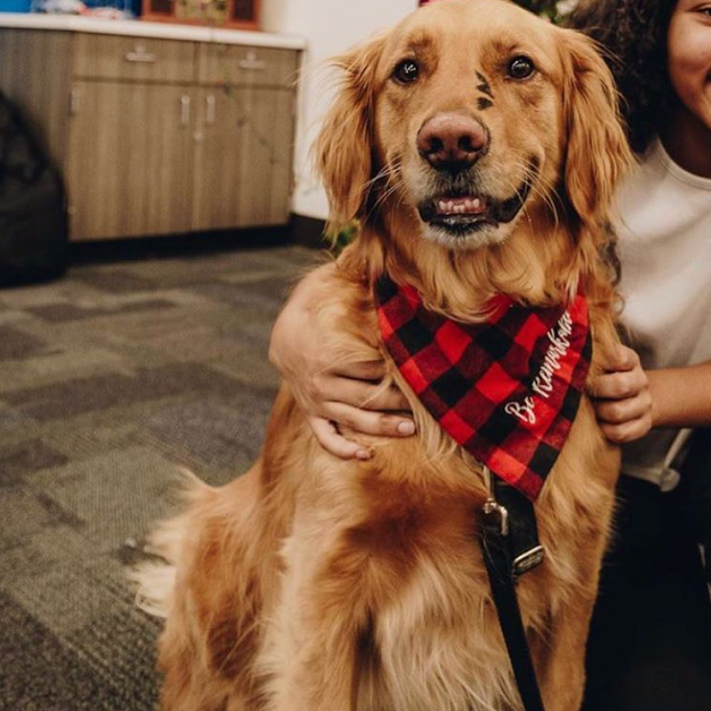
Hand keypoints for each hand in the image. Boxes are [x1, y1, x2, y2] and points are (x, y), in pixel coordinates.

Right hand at [269, 272, 411, 459]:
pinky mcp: (312, 413)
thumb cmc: (313, 304)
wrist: (281, 332)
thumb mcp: (328, 282)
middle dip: (397, 403)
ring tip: (410, 430)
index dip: (395, 371)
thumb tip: (379, 255)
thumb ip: (352, 272)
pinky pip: (325, 436)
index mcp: (327, 352)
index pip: (368, 366)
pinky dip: (343, 449)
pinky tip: (366, 455)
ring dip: (381, 428)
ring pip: (352, 420)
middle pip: (365, 397)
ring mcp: (315, 400)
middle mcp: (320, 381)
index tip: (421, 373)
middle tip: (428, 405)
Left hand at [587, 344, 653, 443]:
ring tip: (590, 408)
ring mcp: (644, 404)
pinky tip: (599, 424)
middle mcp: (641, 381)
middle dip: (596, 390)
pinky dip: (605, 430)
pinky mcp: (644, 425)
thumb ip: (590, 357)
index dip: (599, 366)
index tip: (585, 368)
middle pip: (620, 386)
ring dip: (598, 412)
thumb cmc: (606, 377)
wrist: (631, 398)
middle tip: (583, 391)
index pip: (619, 359)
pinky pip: (620, 433)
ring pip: (617, 412)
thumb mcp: (601, 363)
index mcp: (631, 361)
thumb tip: (568, 354)